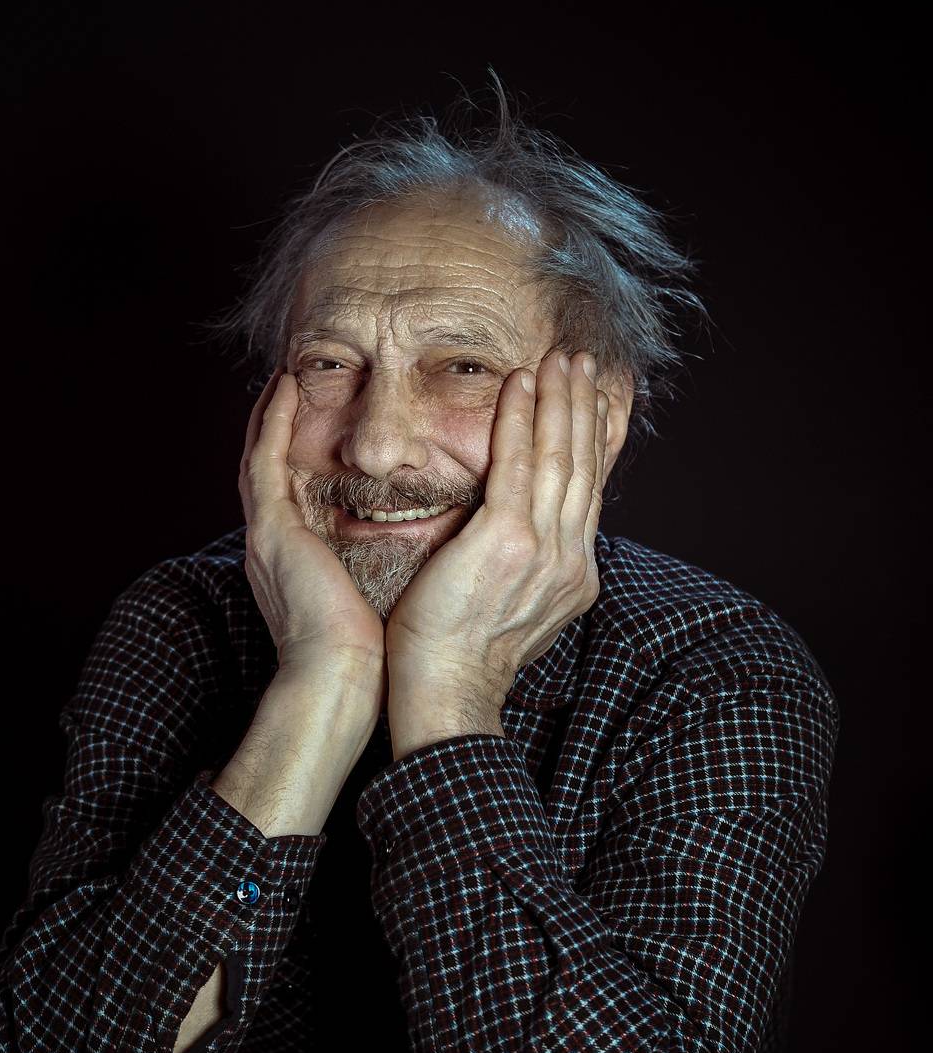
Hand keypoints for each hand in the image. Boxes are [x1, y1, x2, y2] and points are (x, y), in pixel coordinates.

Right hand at [239, 371, 385, 699]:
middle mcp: (276, 543)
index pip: (299, 490)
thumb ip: (398, 565)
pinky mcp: (272, 531)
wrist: (346, 680)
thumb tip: (445, 544)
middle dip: (279, 424)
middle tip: (294, 381)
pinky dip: (269, 423)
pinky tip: (283, 387)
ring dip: (269, 412)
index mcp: (300, 560)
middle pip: (274, 467)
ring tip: (285, 372)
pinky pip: (263, 462)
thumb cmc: (375, 653)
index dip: (306, 451)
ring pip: (260, 455)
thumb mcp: (387, 594)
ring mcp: (269, 535)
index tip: (325, 417)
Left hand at [384, 349, 607, 709]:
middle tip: (585, 362)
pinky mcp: (507, 540)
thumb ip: (527, 572)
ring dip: (561, 400)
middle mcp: (570, 559)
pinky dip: (520, 418)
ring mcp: (544, 549)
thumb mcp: (513, 612)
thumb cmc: (461, 660)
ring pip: (559, 457)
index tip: (604, 402)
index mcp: (573, 576)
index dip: (598, 441)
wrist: (449, 693)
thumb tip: (524, 547)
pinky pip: (517, 464)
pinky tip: (522, 383)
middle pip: (584, 467)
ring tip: (561, 359)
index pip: (591, 494)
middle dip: (586, 408)